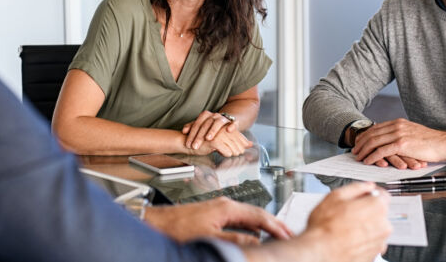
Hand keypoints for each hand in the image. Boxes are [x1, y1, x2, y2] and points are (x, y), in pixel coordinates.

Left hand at [144, 197, 292, 244]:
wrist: (157, 222)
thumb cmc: (177, 228)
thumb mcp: (210, 237)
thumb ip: (235, 239)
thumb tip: (256, 241)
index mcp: (227, 208)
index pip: (259, 216)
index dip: (275, 226)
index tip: (288, 234)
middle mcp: (225, 204)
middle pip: (257, 213)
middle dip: (274, 224)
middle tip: (289, 234)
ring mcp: (220, 207)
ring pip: (249, 216)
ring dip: (263, 226)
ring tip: (276, 235)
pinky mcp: (214, 213)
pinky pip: (240, 219)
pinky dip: (251, 227)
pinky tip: (254, 235)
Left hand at [182, 111, 238, 149]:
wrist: (226, 122)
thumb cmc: (211, 126)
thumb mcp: (201, 126)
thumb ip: (192, 127)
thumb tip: (184, 131)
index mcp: (205, 115)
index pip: (197, 124)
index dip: (192, 135)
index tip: (188, 145)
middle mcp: (214, 115)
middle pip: (206, 124)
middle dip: (199, 136)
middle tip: (195, 146)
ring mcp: (224, 118)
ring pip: (218, 122)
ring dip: (213, 130)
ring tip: (208, 138)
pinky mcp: (233, 122)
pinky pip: (234, 122)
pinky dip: (232, 126)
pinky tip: (229, 130)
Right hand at [303, 182, 391, 261]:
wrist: (320, 252)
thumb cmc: (325, 227)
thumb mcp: (336, 196)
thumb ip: (356, 187)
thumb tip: (366, 186)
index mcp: (377, 207)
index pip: (383, 195)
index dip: (371, 193)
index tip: (364, 195)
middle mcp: (383, 225)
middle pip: (379, 212)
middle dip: (367, 210)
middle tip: (349, 212)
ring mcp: (380, 242)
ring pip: (375, 228)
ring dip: (365, 226)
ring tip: (346, 227)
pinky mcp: (374, 254)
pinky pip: (371, 242)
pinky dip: (363, 239)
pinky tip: (348, 237)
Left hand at [352, 118, 445, 166]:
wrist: (444, 143)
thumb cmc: (430, 141)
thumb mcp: (412, 133)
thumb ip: (400, 134)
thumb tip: (390, 140)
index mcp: (398, 122)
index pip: (376, 128)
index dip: (365, 135)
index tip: (359, 142)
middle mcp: (396, 126)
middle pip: (372, 134)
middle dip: (361, 143)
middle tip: (354, 151)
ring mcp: (398, 134)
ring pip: (374, 142)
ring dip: (364, 150)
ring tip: (358, 157)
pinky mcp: (401, 144)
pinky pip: (382, 151)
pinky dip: (372, 156)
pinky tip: (368, 161)